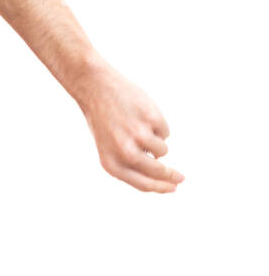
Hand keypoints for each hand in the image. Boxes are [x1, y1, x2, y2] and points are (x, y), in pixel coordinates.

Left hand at [74, 60, 184, 191]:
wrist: (94, 86)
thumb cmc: (103, 119)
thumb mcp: (108, 147)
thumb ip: (130, 164)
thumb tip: (162, 177)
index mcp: (111, 163)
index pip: (143, 184)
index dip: (161, 188)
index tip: (173, 188)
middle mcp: (125, 153)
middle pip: (158, 171)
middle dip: (171, 175)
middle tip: (181, 177)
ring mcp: (140, 136)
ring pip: (163, 150)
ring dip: (156, 141)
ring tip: (137, 126)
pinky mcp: (151, 119)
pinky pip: (165, 132)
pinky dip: (156, 125)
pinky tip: (139, 113)